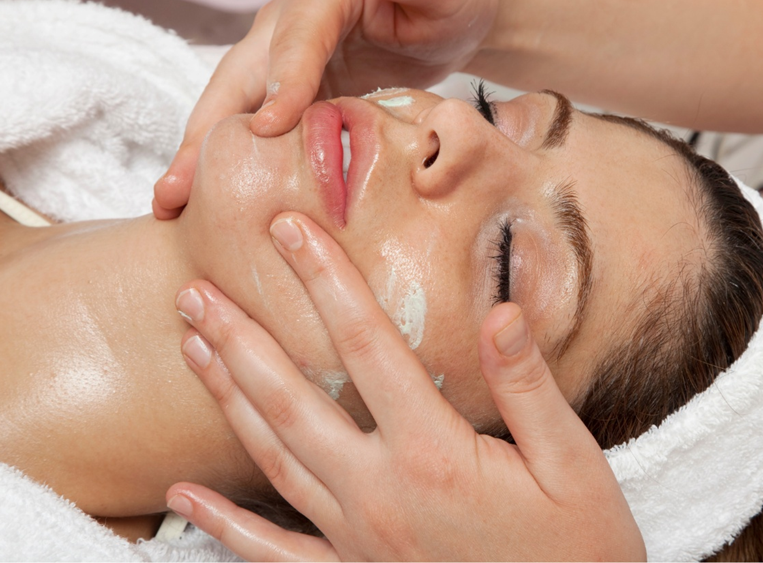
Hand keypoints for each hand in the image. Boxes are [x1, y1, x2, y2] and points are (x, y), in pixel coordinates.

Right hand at [153, 0, 497, 219]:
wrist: (452, 16)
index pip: (295, 37)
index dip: (282, 80)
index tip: (270, 128)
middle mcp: (289, 25)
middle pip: (239, 79)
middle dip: (204, 134)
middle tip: (174, 189)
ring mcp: (286, 61)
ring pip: (236, 109)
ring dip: (203, 157)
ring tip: (173, 206)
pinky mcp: (296, 93)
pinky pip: (259, 128)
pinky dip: (237, 164)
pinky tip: (215, 202)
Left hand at [167, 212, 644, 560]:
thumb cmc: (580, 547)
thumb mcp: (573, 464)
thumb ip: (528, 387)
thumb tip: (499, 312)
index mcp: (434, 455)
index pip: (368, 346)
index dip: (326, 281)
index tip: (290, 231)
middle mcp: (381, 493)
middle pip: (293, 400)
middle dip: (241, 339)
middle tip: (196, 290)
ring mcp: (358, 539)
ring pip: (273, 458)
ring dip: (227, 399)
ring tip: (191, 347)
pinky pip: (272, 551)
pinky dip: (222, 524)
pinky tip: (183, 496)